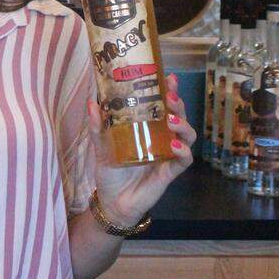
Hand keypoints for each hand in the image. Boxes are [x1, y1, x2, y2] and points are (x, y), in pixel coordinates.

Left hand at [91, 73, 195, 227]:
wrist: (112, 202)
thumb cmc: (111, 172)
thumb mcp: (101, 147)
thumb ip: (98, 127)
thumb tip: (92, 103)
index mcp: (148, 129)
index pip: (162, 106)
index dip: (168, 91)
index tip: (167, 77)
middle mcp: (161, 139)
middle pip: (178, 117)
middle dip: (178, 104)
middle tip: (170, 96)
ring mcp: (168, 155)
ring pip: (187, 135)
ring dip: (182, 125)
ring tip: (170, 120)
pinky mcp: (170, 172)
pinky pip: (184, 160)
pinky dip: (182, 151)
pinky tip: (173, 146)